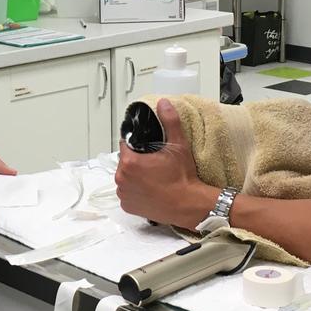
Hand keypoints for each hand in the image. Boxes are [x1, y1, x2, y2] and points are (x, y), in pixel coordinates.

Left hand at [115, 99, 216, 227]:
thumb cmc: (182, 178)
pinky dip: (136, 192)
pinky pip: (128, 194)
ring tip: (153, 178)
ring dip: (134, 177)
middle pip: (124, 162)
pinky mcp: (128, 207)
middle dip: (136, 161)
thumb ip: (169, 121)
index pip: (125, 145)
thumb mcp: (178, 145)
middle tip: (154, 164)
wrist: (188, 205)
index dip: (136, 145)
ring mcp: (124, 194)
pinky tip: (150, 190)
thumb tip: (163, 104)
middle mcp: (122, 179)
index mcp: (129, 162)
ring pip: (125, 178)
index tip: (148, 149)